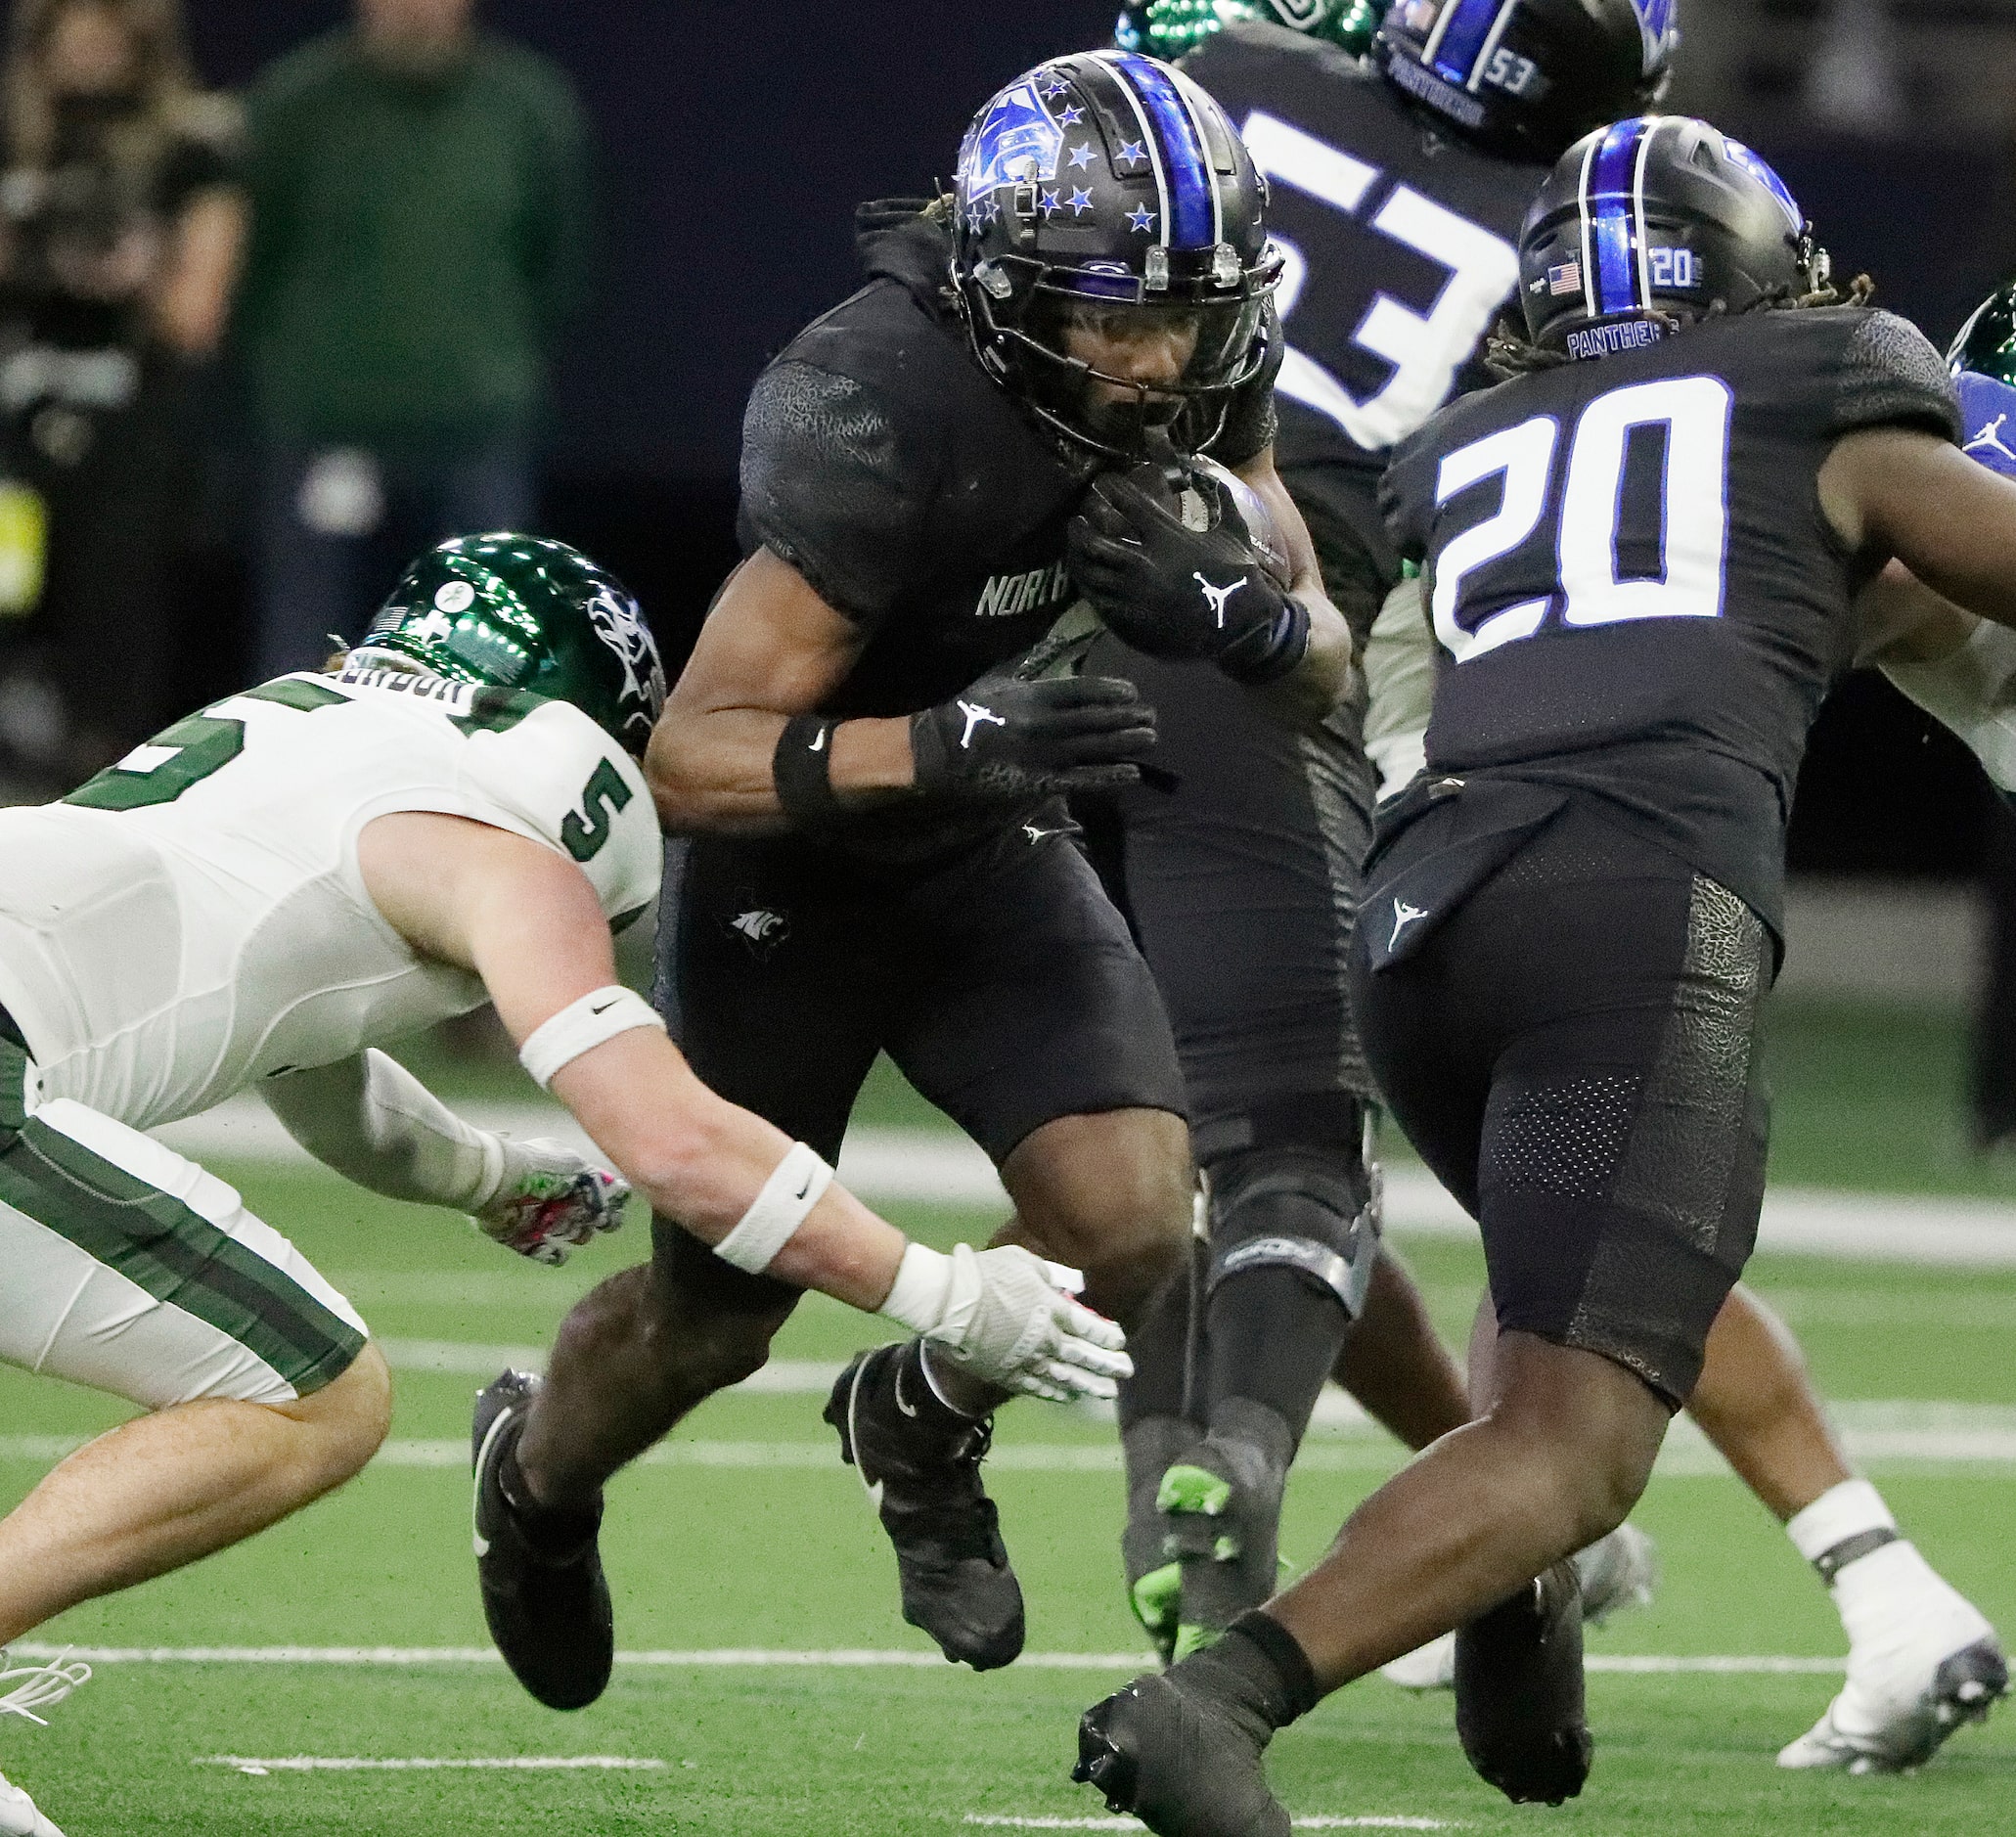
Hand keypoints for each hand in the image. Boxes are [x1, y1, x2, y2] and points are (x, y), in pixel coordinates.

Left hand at [472, 1137, 630, 1265]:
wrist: (500, 1182)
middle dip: (597, 1220)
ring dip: (577, 1234)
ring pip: (569, 1231)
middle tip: (601, 1224)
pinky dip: (554, 1255)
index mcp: (569, 1174)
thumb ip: (601, 1182)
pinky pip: (544, 1252)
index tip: (615, 1209)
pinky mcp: (522, 1237)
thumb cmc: (541, 1168)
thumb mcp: (578, 1167)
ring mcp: (540, 1218)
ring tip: (576, 1234)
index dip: (610, 1201)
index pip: (598, 1189)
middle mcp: (556, 1195)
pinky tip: (561, 1254)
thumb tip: (621, 1191)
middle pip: (586, 1213)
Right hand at [910, 672, 1153, 803]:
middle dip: (1127, 718)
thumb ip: (1027, 663)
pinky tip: (1132, 773)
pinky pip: (1081, 780)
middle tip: (1153, 717)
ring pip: (1095, 748)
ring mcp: (1044, 755)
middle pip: (1096, 719)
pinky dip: (1108, 777)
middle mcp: (1045, 723)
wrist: (936, 751)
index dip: (1111, 691)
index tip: (1133, 692)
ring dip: (1126, 743)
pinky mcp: (1039, 782)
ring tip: (1151, 738)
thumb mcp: (995, 677)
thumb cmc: (963, 711)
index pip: (1083, 690)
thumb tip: (1054, 640)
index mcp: (1033, 695)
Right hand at [910, 1244, 1131, 1403]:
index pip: (1090, 1326)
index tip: (1120, 1341)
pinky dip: (1056, 1392)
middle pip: (1084, 1356)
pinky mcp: (1007, 1374)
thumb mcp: (1023, 1261)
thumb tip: (1066, 1286)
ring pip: (1066, 1377)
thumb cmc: (985, 1273)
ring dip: (1089, 1385)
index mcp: (1052, 1307)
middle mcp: (1046, 1338)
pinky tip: (1068, 1395)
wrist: (949, 1302)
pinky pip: (1038, 1387)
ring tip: (1106, 1392)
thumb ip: (1050, 1275)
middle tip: (1126, 1372)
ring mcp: (1027, 1359)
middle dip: (1108, 1365)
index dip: (1107, 1336)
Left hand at [1068, 465, 1308, 683]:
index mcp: (1165, 536)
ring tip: (1076, 547)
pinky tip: (1088, 577)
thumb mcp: (1234, 531)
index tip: (1106, 483)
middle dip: (1081, 526)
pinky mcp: (1129, 619)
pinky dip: (1089, 584)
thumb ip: (1219, 498)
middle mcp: (1142, 562)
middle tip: (1078, 519)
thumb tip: (1206, 472)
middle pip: (1093, 538)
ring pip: (1088, 570)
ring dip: (1078, 555)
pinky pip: (1096, 599)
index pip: (1126, 502)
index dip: (1112, 488)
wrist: (1239, 624)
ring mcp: (1132, 593)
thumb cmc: (1237, 575)